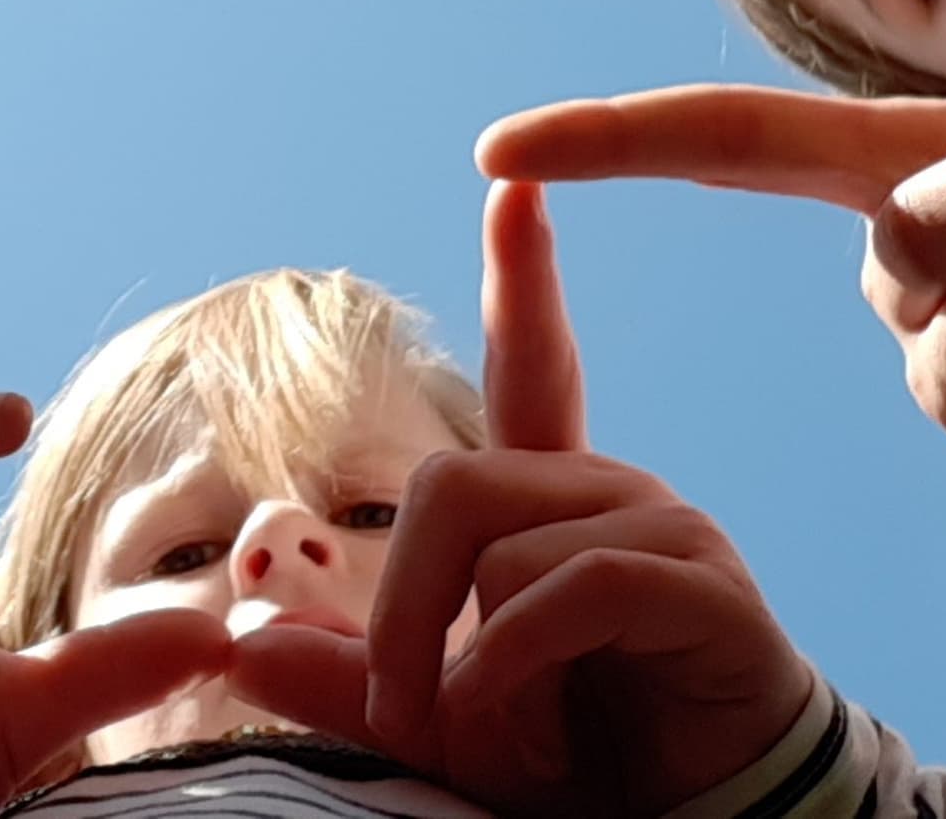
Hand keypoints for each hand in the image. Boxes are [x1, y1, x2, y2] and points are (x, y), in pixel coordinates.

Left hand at [230, 183, 818, 817]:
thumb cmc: (580, 764)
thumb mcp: (437, 723)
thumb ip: (347, 680)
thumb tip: (241, 640)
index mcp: (549, 505)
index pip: (535, 364)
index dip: (523, 277)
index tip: (514, 184)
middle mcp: (609, 492)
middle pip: (448, 485)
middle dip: (396, 610)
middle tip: (404, 712)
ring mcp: (666, 530)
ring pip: (497, 547)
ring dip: (468, 667)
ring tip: (508, 741)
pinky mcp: (703, 588)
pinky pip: (568, 590)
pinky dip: (514, 671)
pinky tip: (528, 733)